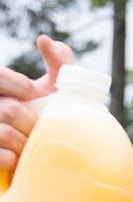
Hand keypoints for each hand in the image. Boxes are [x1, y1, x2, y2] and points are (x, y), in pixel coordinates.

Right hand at [0, 35, 72, 171]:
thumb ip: (58, 65)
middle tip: (39, 127)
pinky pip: (4, 159)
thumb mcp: (49, 90)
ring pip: (6, 135)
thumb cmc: (42, 116)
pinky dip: (17, 160)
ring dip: (27, 143)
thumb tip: (46, 40)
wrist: (37, 155)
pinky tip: (19, 158)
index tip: (32, 94)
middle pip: (9, 110)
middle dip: (31, 122)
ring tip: (31, 143)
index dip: (18, 86)